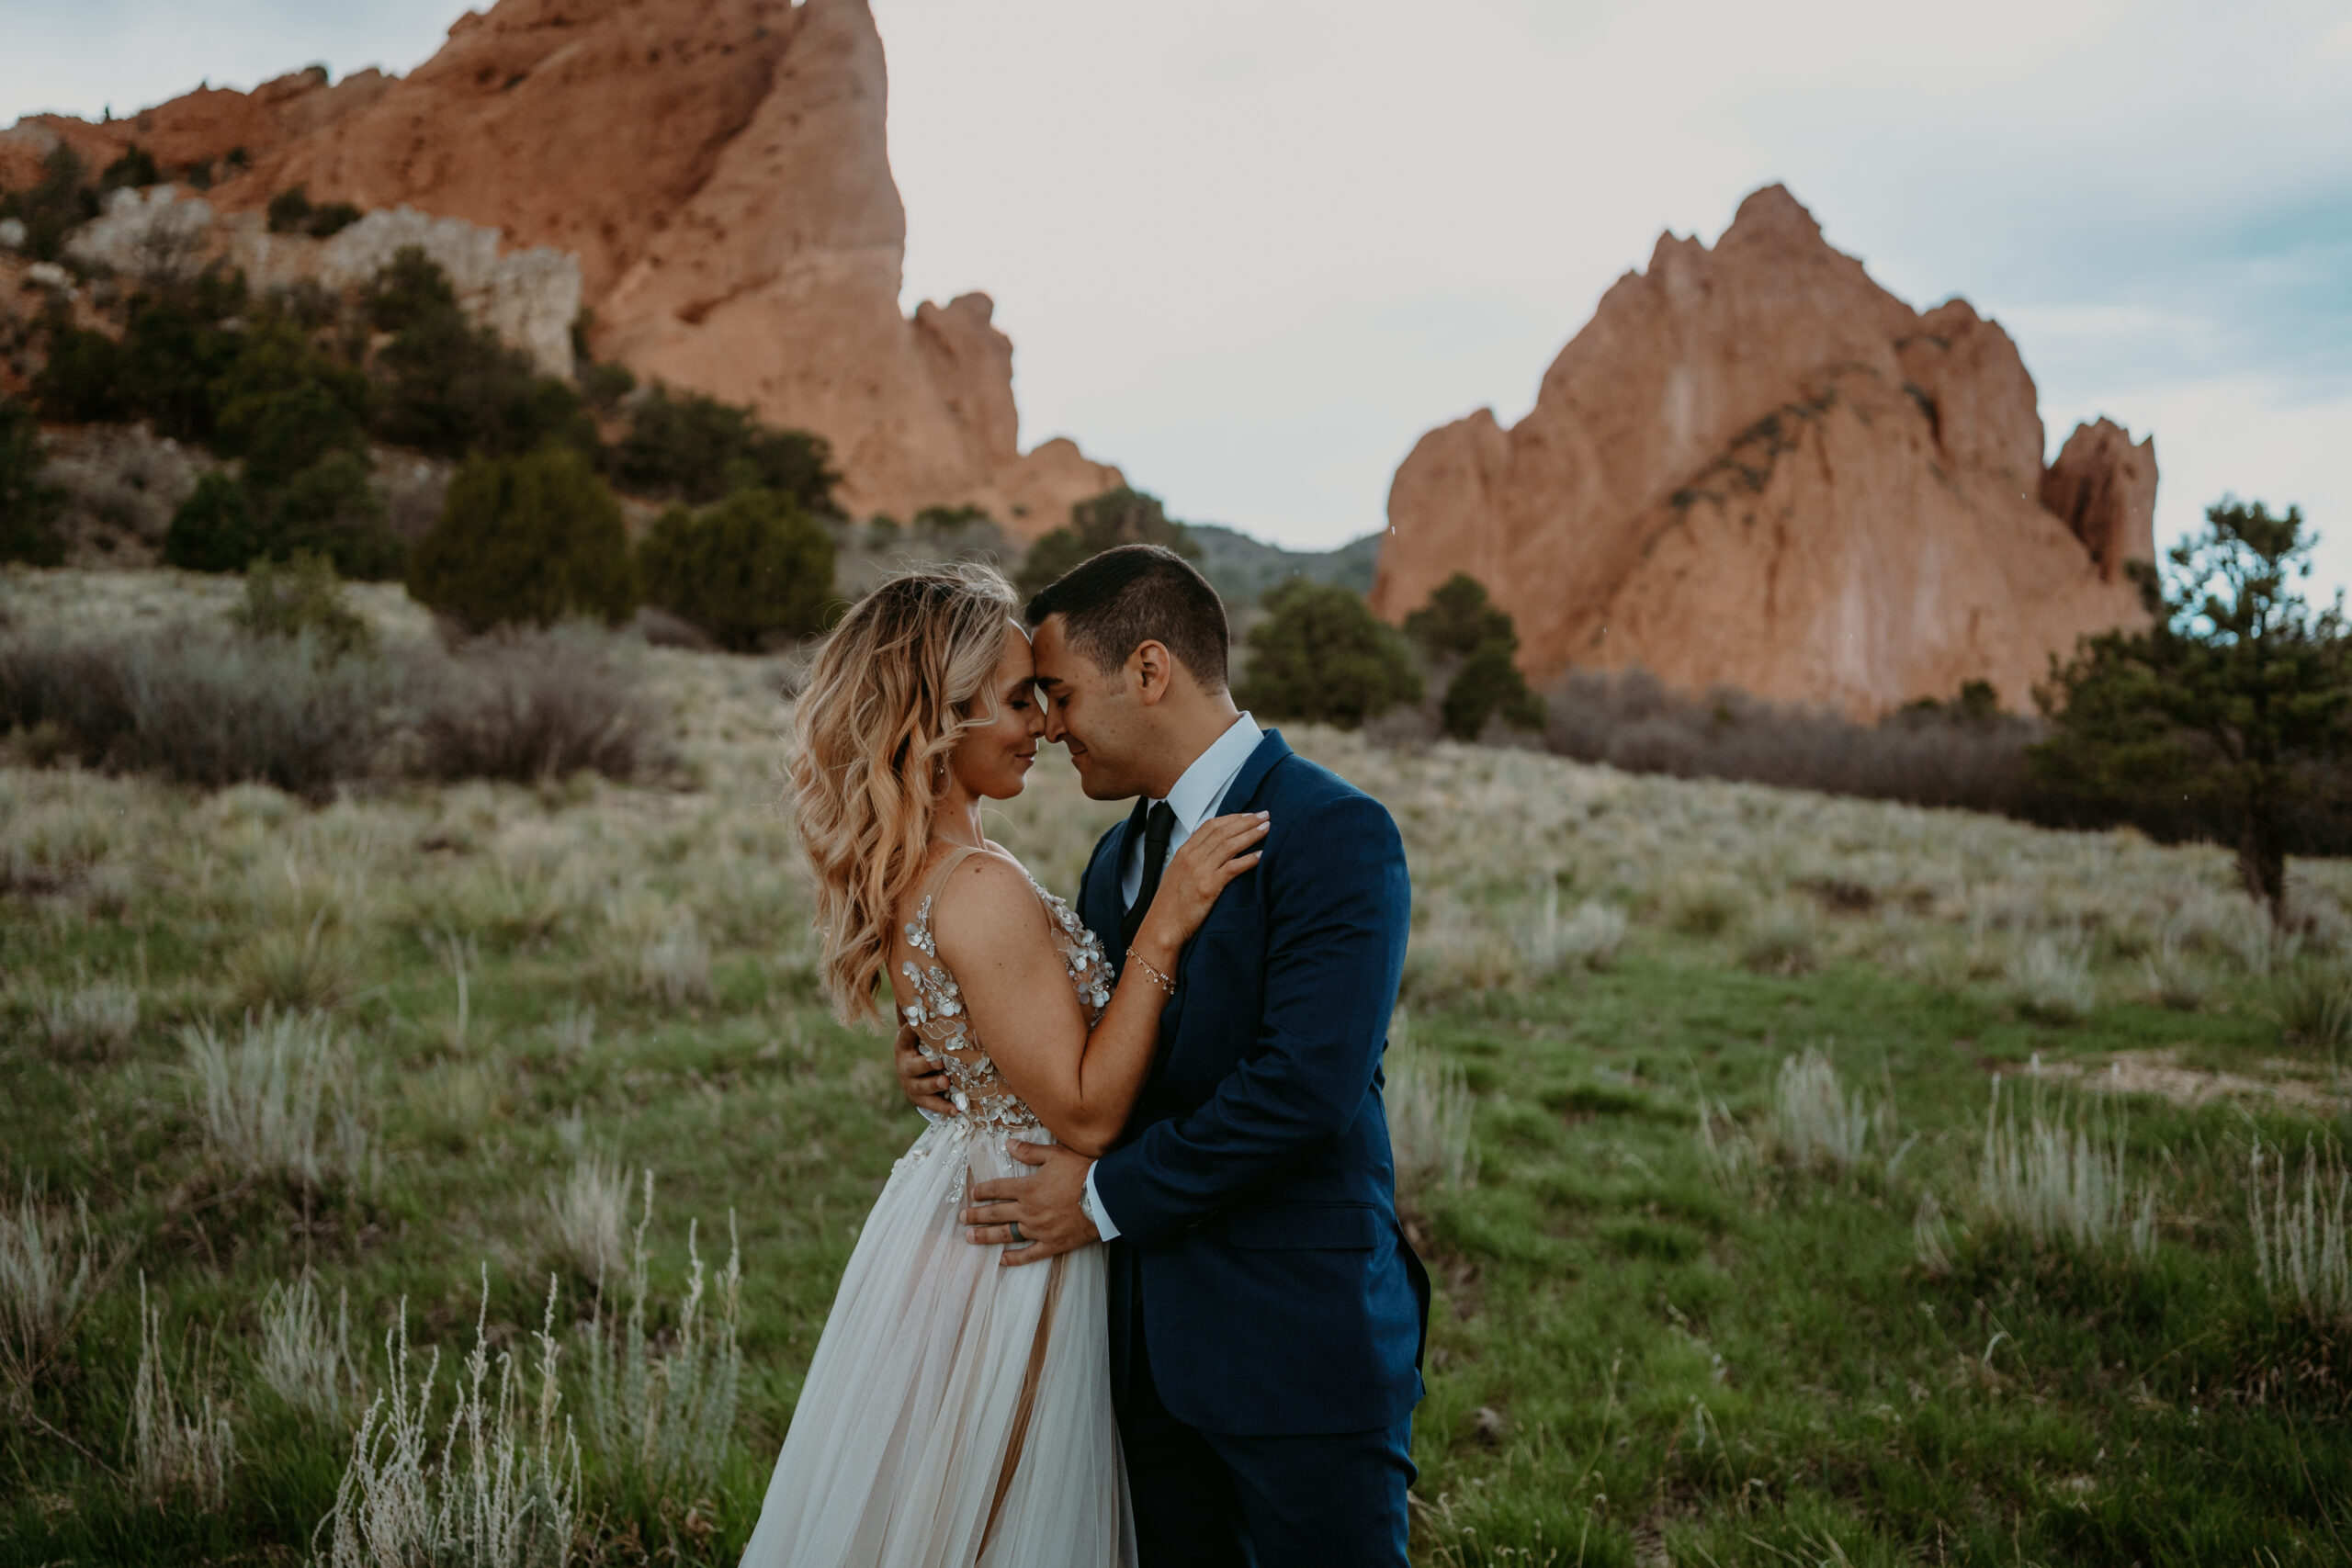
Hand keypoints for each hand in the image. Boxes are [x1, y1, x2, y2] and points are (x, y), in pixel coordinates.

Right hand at [893, 1023, 952, 1115]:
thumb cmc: (921, 1046)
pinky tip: (956, 1109)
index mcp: (904, 1046)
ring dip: (934, 1085)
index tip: (914, 1023)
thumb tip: (918, 986)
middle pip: (913, 1065)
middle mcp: (905, 1066)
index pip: (904, 1038)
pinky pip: (932, 1106)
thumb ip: (917, 1015)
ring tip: (945, 1081)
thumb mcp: (917, 1032)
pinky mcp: (919, 1100)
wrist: (913, 1076)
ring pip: (921, 1086)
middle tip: (939, 1061)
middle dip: (925, 1063)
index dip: (908, 1030)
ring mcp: (911, 1084)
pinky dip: (944, 1107)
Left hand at [961, 1141, 1098, 1266]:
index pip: (998, 1189)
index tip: (973, 1194)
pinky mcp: (1051, 1244)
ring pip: (1006, 1234)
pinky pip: (1028, 1254)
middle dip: (976, 1215)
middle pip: (996, 1213)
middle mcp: (1028, 1210)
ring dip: (986, 1236)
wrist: (1106, 1197)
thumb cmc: (1083, 1172)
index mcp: (1028, 1188)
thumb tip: (1008, 1144)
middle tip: (962, 1218)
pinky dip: (1014, 1258)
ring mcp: (1038, 1230)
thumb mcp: (1056, 1155)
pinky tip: (1001, 1260)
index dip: (983, 1191)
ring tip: (970, 1238)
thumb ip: (1030, 1151)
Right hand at [1134, 811, 1267, 962]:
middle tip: (1265, 815)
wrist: (1162, 925)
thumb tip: (1212, 852)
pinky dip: (1248, 859)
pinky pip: (1233, 868)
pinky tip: (1261, 855)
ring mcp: (1200, 871)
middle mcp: (1191, 857)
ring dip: (1251, 834)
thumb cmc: (1171, 904)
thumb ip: (1193, 860)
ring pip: (1230, 845)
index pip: (1211, 825)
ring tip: (1267, 828)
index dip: (1232, 818)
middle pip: (1223, 831)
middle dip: (1247, 821)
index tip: (1249, 815)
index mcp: (1184, 851)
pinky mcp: (1209, 887)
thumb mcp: (1177, 874)